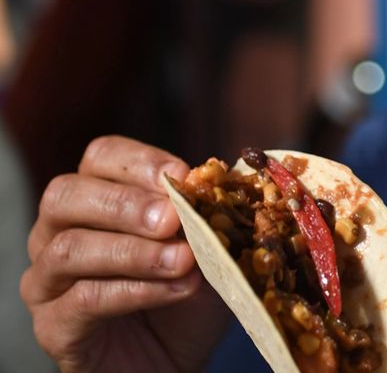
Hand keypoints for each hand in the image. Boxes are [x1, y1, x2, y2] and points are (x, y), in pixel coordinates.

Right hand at [21, 136, 230, 371]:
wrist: (178, 361)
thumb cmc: (188, 294)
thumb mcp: (210, 246)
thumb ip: (209, 213)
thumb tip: (216, 179)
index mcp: (96, 198)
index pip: (101, 157)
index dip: (140, 162)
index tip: (183, 176)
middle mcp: (57, 231)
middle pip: (67, 195)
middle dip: (126, 204)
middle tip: (174, 218)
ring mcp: (48, 280)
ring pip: (70, 249)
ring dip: (134, 251)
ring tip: (184, 260)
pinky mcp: (53, 326)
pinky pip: (83, 300)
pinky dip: (135, 290)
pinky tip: (178, 288)